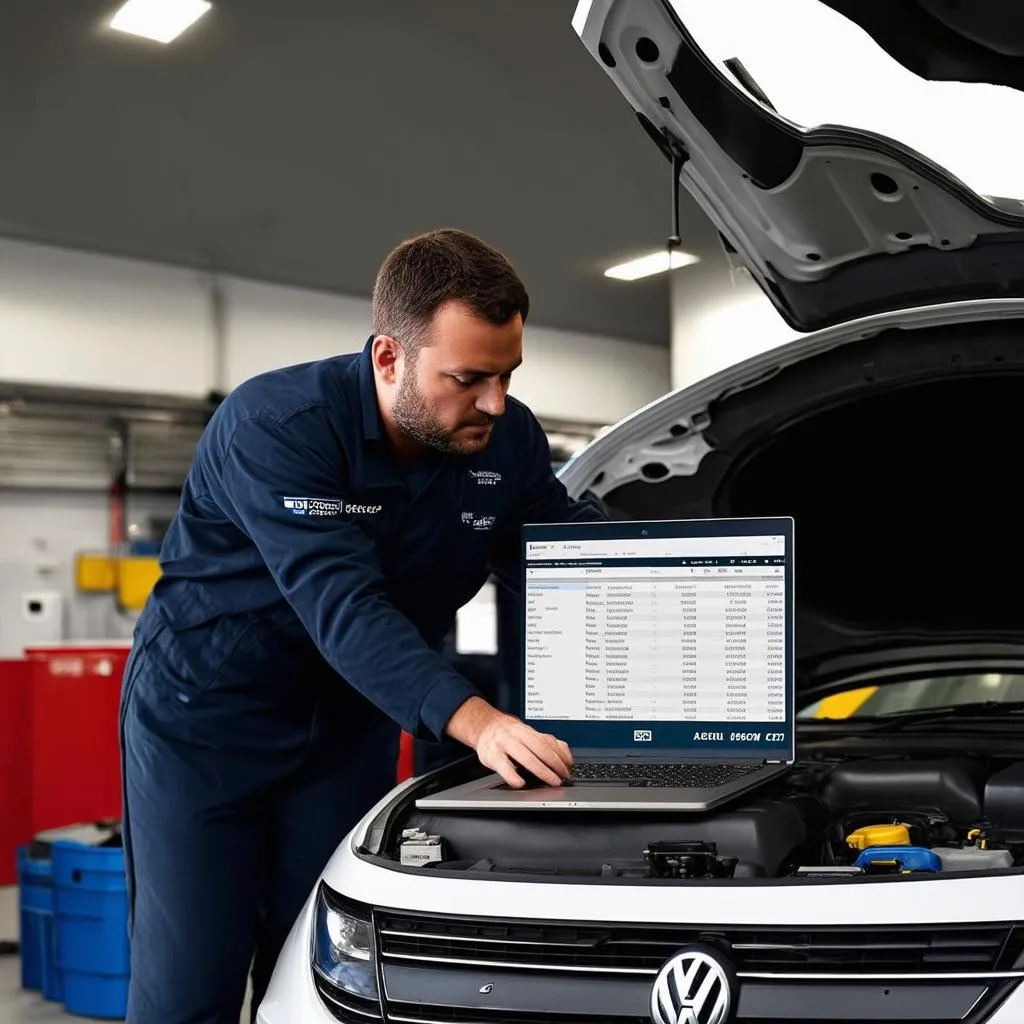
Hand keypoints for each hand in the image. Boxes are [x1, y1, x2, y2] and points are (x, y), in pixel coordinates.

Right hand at [445, 697, 572, 787]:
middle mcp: (515, 734)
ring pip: (524, 756)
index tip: (568, 768)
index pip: (547, 741)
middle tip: (563, 777)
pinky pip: (503, 766)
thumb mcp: (526, 733)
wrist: (484, 727)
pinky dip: (512, 776)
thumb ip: (544, 742)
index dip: (560, 755)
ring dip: (541, 770)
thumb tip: (565, 755)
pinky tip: (520, 783)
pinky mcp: (491, 755)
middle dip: (554, 764)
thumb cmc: (508, 735)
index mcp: (526, 730)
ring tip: (551, 781)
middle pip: (539, 747)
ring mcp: (503, 743)